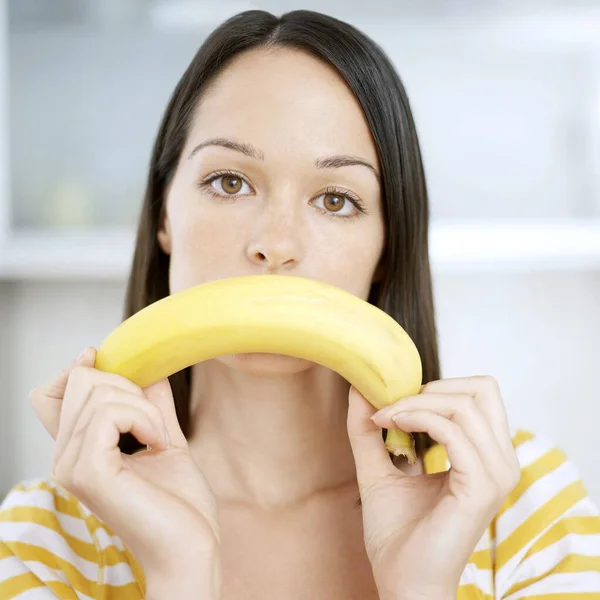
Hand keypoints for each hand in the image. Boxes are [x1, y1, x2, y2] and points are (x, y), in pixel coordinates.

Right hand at [29, 347, 221, 598]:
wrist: (191, 547)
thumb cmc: (180, 504)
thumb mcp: (165, 439)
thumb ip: (152, 404)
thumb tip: (150, 366)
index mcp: (79, 450)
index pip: (52, 394)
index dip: (78, 370)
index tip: (107, 361)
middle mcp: (66, 457)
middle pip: (81, 382)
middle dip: (129, 387)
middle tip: (154, 423)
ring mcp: (72, 465)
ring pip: (99, 392)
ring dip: (144, 407)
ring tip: (160, 438)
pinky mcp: (89, 472)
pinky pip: (110, 413)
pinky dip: (144, 418)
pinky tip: (158, 443)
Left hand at [346, 375, 520, 599]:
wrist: (401, 582)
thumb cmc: (396, 533)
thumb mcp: (378, 467)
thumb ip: (368, 428)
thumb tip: (359, 386)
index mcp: (485, 455)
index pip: (478, 394)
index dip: (435, 386)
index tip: (393, 402)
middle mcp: (499, 461)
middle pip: (482, 389)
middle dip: (432, 387)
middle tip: (394, 406)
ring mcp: (495, 475)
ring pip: (465, 405)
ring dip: (416, 402)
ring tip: (385, 418)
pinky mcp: (481, 488)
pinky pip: (454, 431)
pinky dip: (419, 418)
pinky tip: (392, 426)